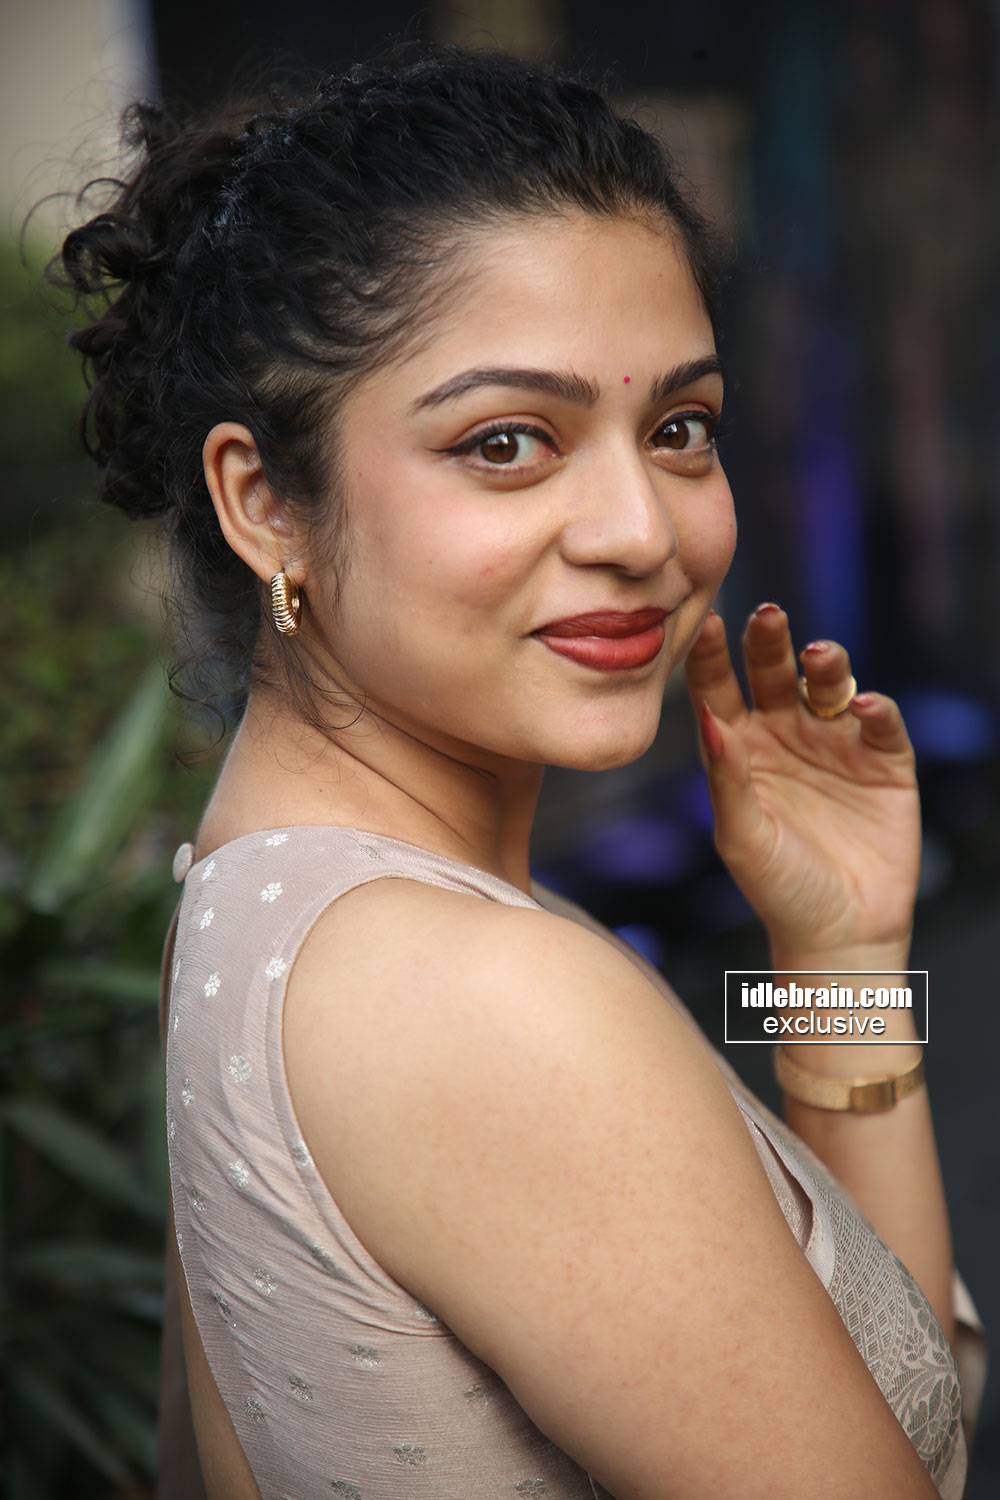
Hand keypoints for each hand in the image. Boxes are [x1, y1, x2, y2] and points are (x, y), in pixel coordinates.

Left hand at [684, 605, 919, 959]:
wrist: (841, 935)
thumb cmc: (778, 890)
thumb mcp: (742, 836)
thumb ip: (726, 778)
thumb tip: (707, 718)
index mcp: (740, 748)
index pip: (719, 690)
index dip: (713, 657)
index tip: (707, 625)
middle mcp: (785, 735)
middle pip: (775, 674)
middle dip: (771, 643)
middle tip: (768, 615)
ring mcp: (835, 743)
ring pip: (829, 687)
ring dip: (827, 665)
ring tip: (820, 654)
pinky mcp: (884, 761)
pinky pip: (880, 723)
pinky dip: (875, 709)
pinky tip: (864, 705)